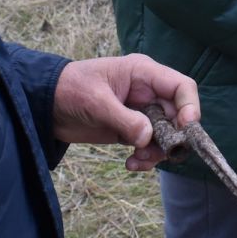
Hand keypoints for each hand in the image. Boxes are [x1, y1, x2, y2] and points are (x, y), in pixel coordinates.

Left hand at [52, 54, 198, 170]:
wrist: (46, 105)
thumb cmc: (69, 89)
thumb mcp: (96, 102)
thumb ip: (124, 119)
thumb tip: (148, 138)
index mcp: (143, 74)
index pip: (181, 87)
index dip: (190, 106)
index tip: (186, 128)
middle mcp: (147, 93)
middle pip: (178, 116)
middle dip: (172, 137)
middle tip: (159, 152)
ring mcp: (140, 113)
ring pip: (167, 136)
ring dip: (157, 152)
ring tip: (137, 159)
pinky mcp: (131, 130)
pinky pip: (150, 147)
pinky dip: (145, 158)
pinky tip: (130, 163)